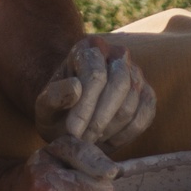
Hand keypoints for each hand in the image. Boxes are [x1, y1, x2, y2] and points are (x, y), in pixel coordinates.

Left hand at [33, 36, 155, 153]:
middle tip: (83, 141)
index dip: (85, 106)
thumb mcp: (44, 107)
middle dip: (100, 118)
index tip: (72, 132)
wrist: (72, 119)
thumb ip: (53, 96)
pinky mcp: (147, 95)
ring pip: (132, 103)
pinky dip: (126, 135)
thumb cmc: (55, 111)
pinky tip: (107, 142)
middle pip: (120, 84)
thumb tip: (76, 88)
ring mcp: (136, 74)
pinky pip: (144, 116)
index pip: (96, 74)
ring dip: (110, 129)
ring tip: (89, 142)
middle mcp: (117, 54)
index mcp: (89, 48)